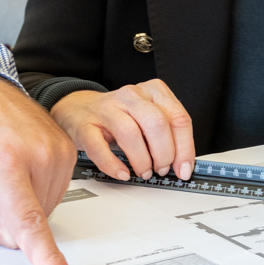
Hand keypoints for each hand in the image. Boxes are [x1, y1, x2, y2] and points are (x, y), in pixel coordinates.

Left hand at [0, 68, 77, 264]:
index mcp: (3, 163)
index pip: (27, 222)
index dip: (46, 258)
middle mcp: (37, 154)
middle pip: (24, 228)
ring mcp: (56, 150)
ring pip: (42, 215)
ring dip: (17, 206)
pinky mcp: (67, 150)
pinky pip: (54, 196)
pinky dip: (32, 192)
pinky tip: (13, 169)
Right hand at [53, 80, 194, 181]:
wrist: (78, 108)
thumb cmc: (119, 115)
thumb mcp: (148, 116)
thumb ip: (167, 133)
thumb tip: (183, 163)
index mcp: (153, 91)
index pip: (178, 117)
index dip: (184, 148)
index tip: (184, 168)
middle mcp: (131, 95)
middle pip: (157, 123)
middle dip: (165, 153)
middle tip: (162, 169)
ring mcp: (107, 108)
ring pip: (130, 133)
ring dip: (142, 160)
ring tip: (144, 172)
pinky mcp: (86, 125)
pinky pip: (100, 147)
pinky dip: (113, 165)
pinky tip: (122, 173)